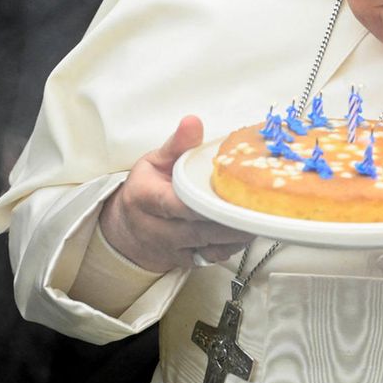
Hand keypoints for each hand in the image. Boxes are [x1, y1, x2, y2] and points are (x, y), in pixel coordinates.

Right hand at [98, 116, 254, 271]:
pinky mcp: (184, 260)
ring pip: (208, 247)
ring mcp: (170, 248)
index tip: (229, 192)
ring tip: (257, 219)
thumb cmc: (144, 190)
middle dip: (229, 221)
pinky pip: (211, 258)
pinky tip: (245, 233)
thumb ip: (177, 144)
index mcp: (146, 198)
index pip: (175, 203)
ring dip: (236, 236)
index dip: (203, 202)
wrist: (125, 229)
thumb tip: (193, 122)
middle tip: (256, 208)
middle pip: (198, 229)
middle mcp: (156, 227)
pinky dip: (231, 247)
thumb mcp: (154, 162)